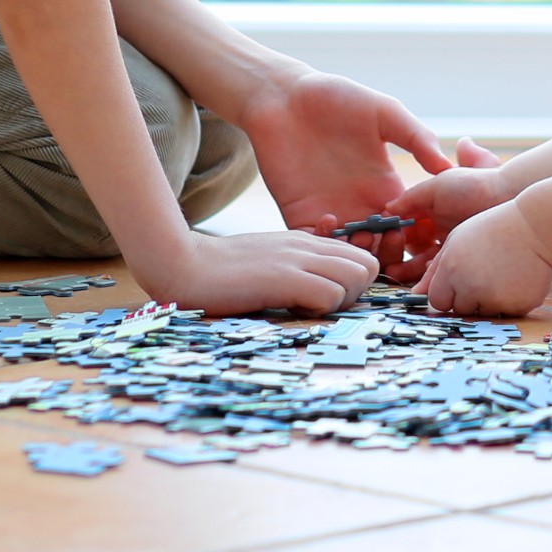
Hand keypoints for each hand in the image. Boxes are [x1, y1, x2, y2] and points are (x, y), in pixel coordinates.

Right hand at [141, 228, 378, 315]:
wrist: (183, 263)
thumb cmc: (222, 270)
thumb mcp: (268, 258)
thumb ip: (295, 265)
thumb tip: (317, 286)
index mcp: (305, 241)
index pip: (361, 256)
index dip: (355, 283)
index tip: (331, 298)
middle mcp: (307, 245)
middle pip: (368, 266)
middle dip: (356, 294)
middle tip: (324, 307)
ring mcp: (297, 259)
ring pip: (357, 278)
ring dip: (341, 302)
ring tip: (309, 309)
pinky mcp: (284, 278)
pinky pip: (330, 294)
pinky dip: (322, 309)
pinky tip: (295, 310)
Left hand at [241, 71, 449, 272]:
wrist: (283, 95)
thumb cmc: (335, 96)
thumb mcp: (384, 112)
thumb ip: (417, 138)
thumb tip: (448, 167)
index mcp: (385, 186)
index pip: (411, 226)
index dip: (421, 237)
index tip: (424, 232)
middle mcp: (361, 206)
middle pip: (383, 249)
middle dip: (392, 254)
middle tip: (391, 241)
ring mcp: (331, 212)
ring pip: (351, 254)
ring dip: (360, 254)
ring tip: (362, 235)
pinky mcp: (300, 214)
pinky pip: (315, 245)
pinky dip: (325, 245)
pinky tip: (328, 219)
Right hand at [393, 137, 510, 280]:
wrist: (507, 195)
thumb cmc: (474, 184)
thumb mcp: (438, 185)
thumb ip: (411, 197)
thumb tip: (387, 209)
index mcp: (431, 209)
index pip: (406, 227)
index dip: (393, 235)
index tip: (381, 242)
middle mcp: (439, 228)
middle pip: (412, 248)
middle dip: (398, 258)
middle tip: (388, 264)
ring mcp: (451, 244)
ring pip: (424, 262)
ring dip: (409, 270)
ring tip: (398, 276)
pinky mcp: (463, 258)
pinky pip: (443, 271)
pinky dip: (431, 276)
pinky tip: (425, 278)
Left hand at [416, 197, 551, 316]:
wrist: (535, 228)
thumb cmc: (491, 230)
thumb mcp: (456, 241)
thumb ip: (434, 270)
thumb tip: (415, 295)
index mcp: (451, 270)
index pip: (437, 301)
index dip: (447, 291)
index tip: (459, 278)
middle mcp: (471, 287)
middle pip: (459, 310)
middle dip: (468, 297)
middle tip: (484, 272)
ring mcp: (495, 299)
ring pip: (483, 313)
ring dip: (488, 300)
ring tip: (501, 273)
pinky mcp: (517, 307)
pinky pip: (506, 313)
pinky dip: (509, 301)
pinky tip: (515, 279)